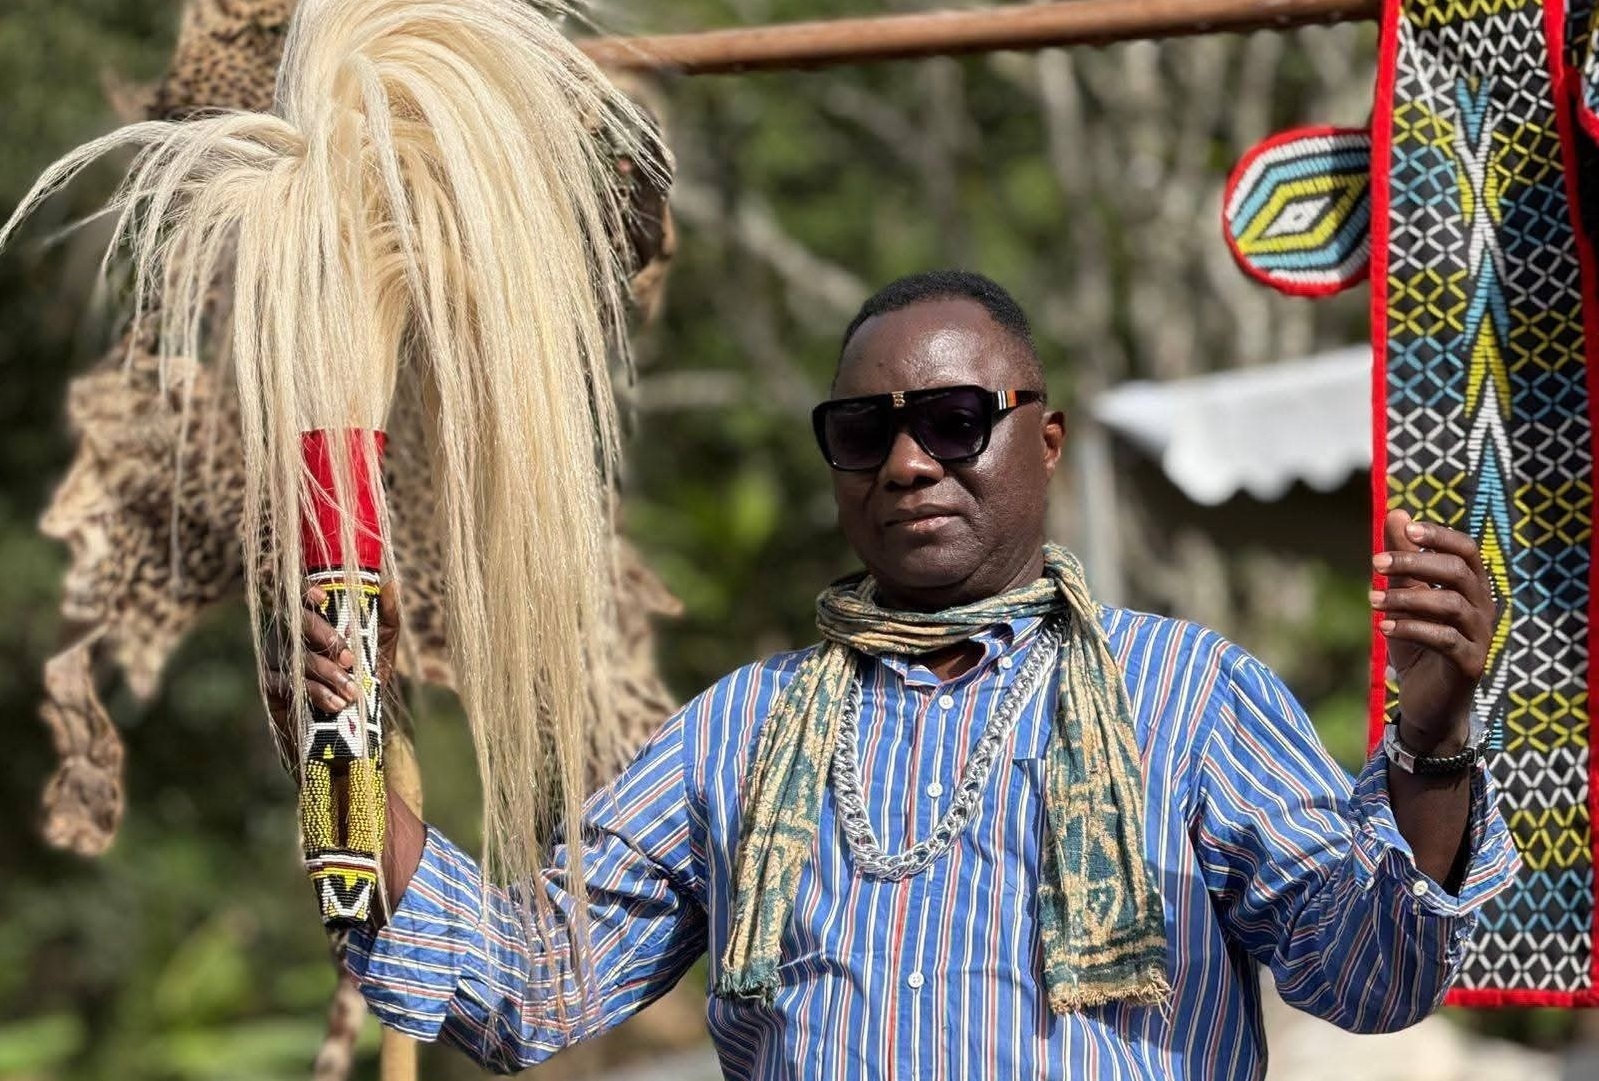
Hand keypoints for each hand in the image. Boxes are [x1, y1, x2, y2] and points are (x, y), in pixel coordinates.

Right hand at [264, 580, 401, 762]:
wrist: (351, 722)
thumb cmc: (365, 675)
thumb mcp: (381, 645)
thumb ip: (386, 615)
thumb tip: (391, 584)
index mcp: (313, 618)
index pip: (301, 595)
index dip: (307, 591)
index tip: (324, 597)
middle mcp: (290, 632)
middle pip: (296, 623)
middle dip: (325, 639)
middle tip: (351, 659)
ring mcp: (277, 657)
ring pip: (296, 656)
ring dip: (327, 673)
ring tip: (352, 692)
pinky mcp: (271, 684)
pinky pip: (289, 683)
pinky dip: (316, 692)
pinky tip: (336, 704)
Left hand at [1371, 509, 1493, 754]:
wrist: (1425, 700)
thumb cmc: (1417, 643)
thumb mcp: (1405, 597)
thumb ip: (1404, 560)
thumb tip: (1397, 513)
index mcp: (1472, 587)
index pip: (1467, 549)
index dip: (1440, 535)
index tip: (1408, 529)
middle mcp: (1483, 607)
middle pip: (1458, 571)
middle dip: (1415, 562)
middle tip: (1375, 563)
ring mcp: (1481, 636)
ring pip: (1450, 604)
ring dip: (1406, 598)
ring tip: (1371, 600)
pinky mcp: (1470, 663)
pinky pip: (1445, 639)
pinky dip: (1412, 628)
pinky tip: (1383, 626)